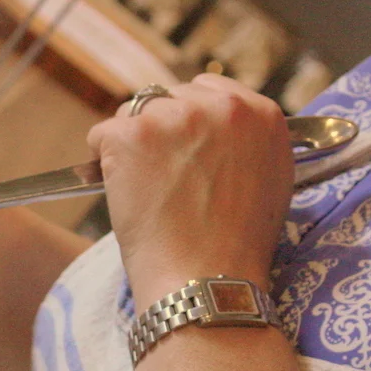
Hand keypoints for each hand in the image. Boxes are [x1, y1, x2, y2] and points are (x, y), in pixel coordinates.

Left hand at [87, 76, 292, 309]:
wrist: (206, 280)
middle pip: (169, 97)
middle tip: (161, 178)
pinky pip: (101, 135)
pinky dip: (102, 163)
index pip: (209, 91)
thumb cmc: (236, 246)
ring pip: (132, 113)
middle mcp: (222, 106)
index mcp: (261, 113)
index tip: (182, 148)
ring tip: (146, 192)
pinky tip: (122, 194)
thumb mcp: (269, 181)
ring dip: (131, 145)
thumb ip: (246, 143)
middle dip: (159, 130)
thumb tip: (217, 129)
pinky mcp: (133, 133)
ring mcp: (176, 116)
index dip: (190, 120)